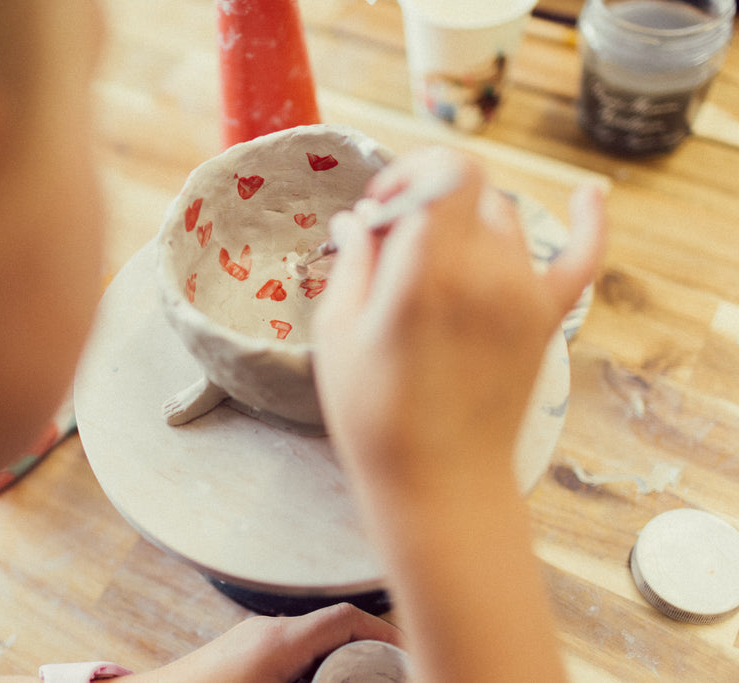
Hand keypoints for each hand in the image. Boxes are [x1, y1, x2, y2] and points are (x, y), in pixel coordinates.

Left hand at [123, 602, 400, 682]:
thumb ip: (319, 681)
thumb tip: (346, 679)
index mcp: (281, 641)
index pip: (346, 618)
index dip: (384, 631)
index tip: (409, 655)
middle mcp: (268, 629)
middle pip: (332, 626)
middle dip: (365, 648)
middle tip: (389, 672)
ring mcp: (251, 635)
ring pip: (310, 638)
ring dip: (336, 657)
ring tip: (356, 679)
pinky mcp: (239, 649)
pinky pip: (288, 648)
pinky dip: (311, 664)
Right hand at [314, 147, 604, 492]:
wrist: (438, 483)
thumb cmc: (374, 415)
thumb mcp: (337, 335)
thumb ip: (353, 264)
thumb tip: (357, 221)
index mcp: (426, 271)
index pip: (443, 172)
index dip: (410, 173)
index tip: (381, 207)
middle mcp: (483, 271)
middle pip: (468, 192)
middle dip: (427, 199)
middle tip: (395, 243)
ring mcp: (521, 294)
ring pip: (504, 218)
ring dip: (467, 222)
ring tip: (435, 260)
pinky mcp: (545, 320)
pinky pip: (581, 258)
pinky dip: (588, 221)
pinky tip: (588, 195)